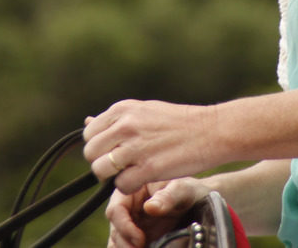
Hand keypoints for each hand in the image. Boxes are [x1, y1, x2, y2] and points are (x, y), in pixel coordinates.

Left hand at [83, 99, 219, 193]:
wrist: (211, 130)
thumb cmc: (178, 122)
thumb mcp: (144, 111)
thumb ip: (116, 120)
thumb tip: (87, 122)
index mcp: (122, 110)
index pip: (90, 134)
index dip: (99, 148)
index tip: (113, 152)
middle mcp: (125, 125)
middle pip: (91, 153)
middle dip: (102, 164)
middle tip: (121, 167)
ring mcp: (136, 146)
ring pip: (101, 170)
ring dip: (114, 177)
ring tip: (131, 173)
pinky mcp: (148, 168)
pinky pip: (121, 185)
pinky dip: (130, 187)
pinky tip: (143, 179)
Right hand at [105, 178, 210, 247]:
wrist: (197, 201)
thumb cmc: (187, 189)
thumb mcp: (181, 189)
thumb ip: (167, 197)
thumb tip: (149, 208)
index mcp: (131, 191)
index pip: (116, 210)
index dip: (124, 226)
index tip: (140, 239)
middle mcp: (127, 208)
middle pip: (115, 229)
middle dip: (124, 243)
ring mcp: (131, 224)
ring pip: (117, 241)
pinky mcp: (136, 238)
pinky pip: (126, 246)